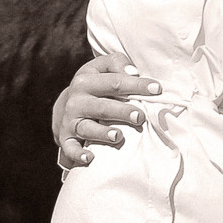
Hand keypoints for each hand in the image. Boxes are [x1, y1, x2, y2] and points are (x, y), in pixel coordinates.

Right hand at [52, 53, 162, 172]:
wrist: (67, 104)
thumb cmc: (96, 83)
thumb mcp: (101, 67)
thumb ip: (117, 63)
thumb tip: (133, 72)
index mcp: (86, 81)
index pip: (115, 82)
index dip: (136, 85)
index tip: (157, 89)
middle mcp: (76, 101)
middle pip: (102, 107)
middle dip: (121, 112)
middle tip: (140, 117)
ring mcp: (70, 121)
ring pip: (87, 128)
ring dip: (102, 133)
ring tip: (118, 136)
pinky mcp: (66, 138)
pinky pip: (70, 148)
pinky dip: (78, 154)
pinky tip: (90, 158)